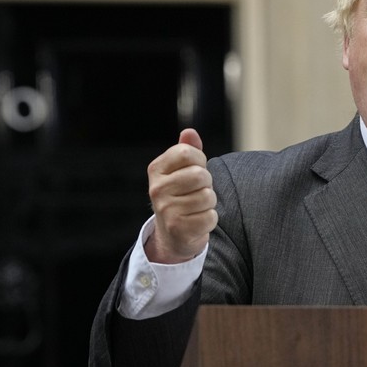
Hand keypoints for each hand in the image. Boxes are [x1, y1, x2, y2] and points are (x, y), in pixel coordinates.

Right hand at [145, 129, 216, 263]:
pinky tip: (197, 221)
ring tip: (196, 207)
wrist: (172, 234)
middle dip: (206, 183)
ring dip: (209, 203)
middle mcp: (157, 189)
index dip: (200, 160)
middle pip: (200, 175)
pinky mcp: (178, 228)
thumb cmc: (182, 195)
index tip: (195, 170)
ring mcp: (166, 209)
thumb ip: (187, 149)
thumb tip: (190, 132)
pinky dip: (209, 219)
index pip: (188, 152)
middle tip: (197, 192)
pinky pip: (210, 217)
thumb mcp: (181, 170)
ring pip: (207, 196)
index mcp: (156, 169)